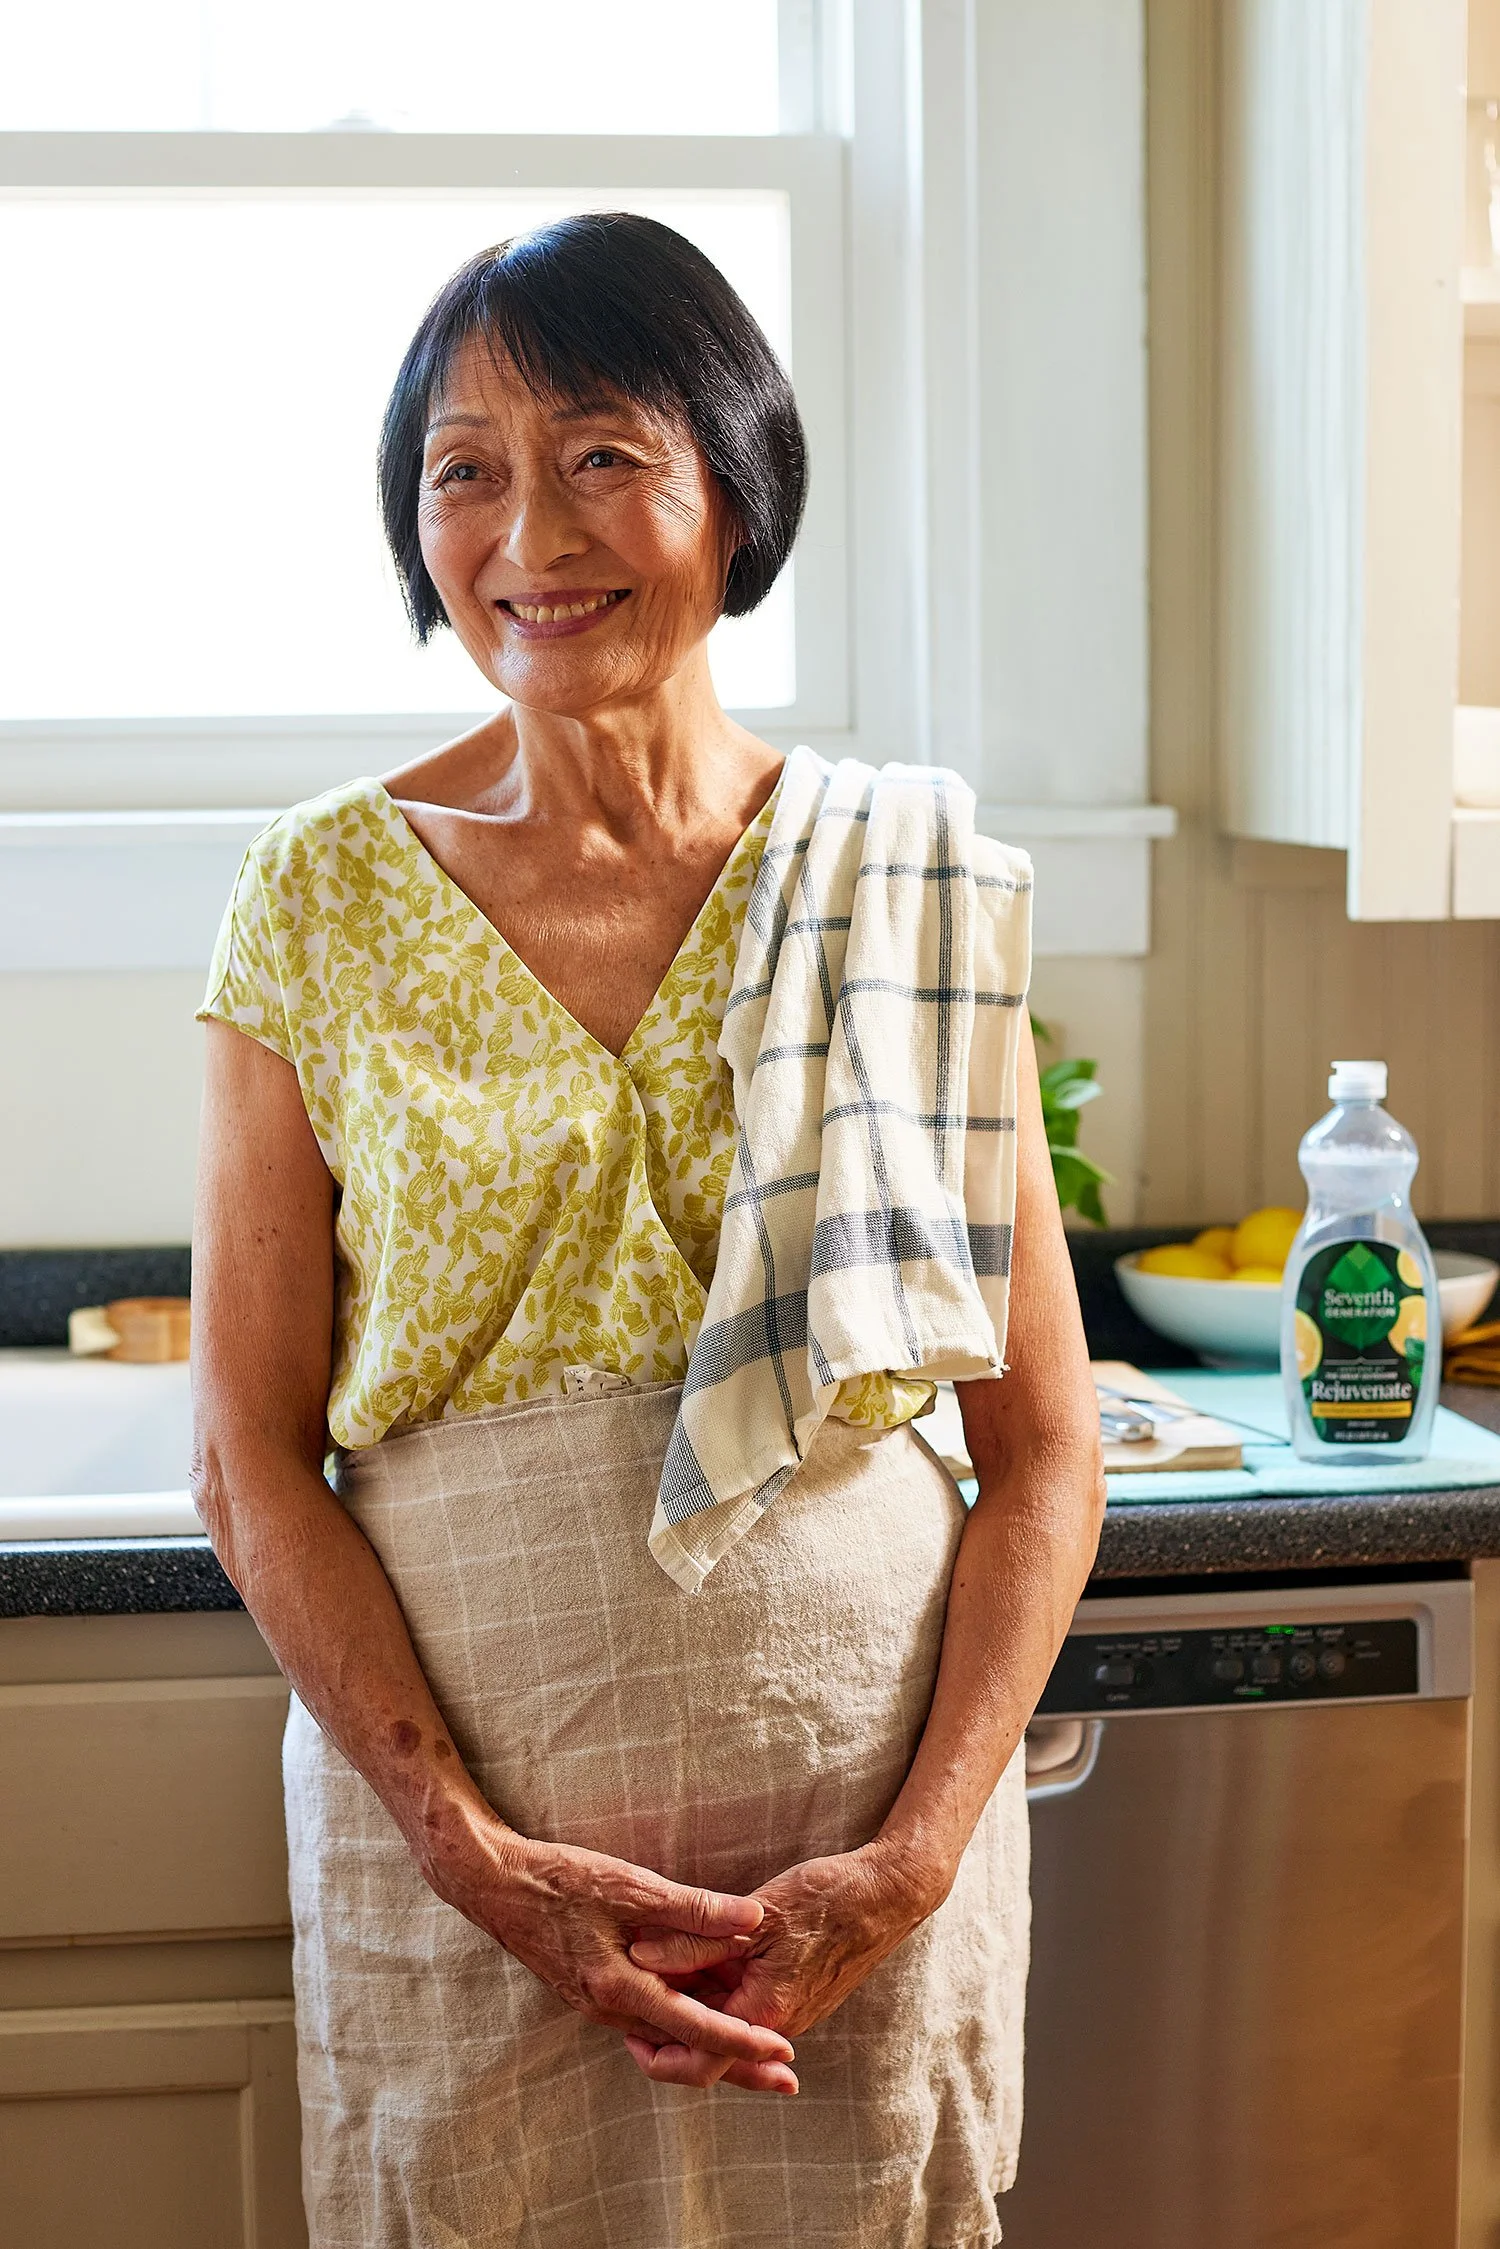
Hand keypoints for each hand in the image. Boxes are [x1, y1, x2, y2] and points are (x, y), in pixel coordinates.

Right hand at [427, 1815, 797, 2094]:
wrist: (495, 1885)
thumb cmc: (561, 1880)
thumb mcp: (632, 1887)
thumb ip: (693, 1908)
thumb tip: (752, 1919)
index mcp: (620, 1989)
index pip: (695, 2028)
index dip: (744, 2041)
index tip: (785, 2050)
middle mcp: (611, 2008)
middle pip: (686, 2050)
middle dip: (739, 2062)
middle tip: (788, 2076)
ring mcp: (600, 2004)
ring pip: (668, 2037)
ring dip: (714, 2042)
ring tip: (761, 2045)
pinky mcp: (595, 1990)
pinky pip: (649, 2017)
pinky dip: (684, 2020)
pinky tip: (709, 2005)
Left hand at [626, 1841, 945, 2081]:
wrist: (890, 1894)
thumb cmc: (827, 1899)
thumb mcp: (755, 1916)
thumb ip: (695, 1941)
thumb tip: (640, 1957)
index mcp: (764, 2012)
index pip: (699, 2063)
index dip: (657, 2056)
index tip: (627, 2032)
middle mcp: (779, 2025)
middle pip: (712, 2051)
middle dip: (670, 2031)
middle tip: (630, 2008)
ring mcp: (793, 2013)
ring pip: (730, 2028)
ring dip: (695, 2010)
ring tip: (658, 1978)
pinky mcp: (800, 1997)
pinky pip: (749, 2010)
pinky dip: (720, 1997)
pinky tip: (701, 1966)